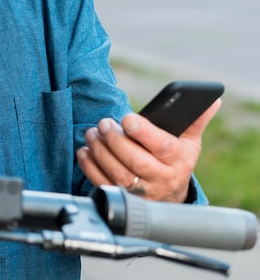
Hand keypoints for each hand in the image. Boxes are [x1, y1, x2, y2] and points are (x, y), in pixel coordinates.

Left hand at [77, 99, 219, 201]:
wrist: (171, 194)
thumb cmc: (176, 158)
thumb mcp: (189, 139)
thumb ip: (195, 118)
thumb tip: (212, 99)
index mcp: (178, 160)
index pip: (162, 146)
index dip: (143, 132)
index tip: (127, 118)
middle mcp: (161, 178)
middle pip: (135, 161)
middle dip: (115, 140)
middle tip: (103, 123)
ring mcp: (143, 192)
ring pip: (118, 174)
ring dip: (100, 151)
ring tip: (92, 133)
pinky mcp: (124, 198)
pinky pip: (104, 184)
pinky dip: (90, 167)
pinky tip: (85, 151)